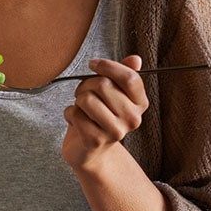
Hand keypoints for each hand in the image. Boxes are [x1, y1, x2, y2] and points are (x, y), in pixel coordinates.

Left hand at [62, 55, 149, 170]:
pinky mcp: (96, 141)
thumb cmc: (101, 115)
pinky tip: (76, 121)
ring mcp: (116, 131)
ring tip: (81, 108)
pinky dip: (69, 113)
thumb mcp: (114, 92)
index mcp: (140, 103)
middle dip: (86, 84)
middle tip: (84, 93)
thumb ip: (124, 73)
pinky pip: (75, 114)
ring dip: (77, 100)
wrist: (92, 150)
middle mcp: (133, 119)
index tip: (93, 64)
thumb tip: (136, 59)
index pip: (130, 78)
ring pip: (87, 99)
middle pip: (103, 85)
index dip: (108, 66)